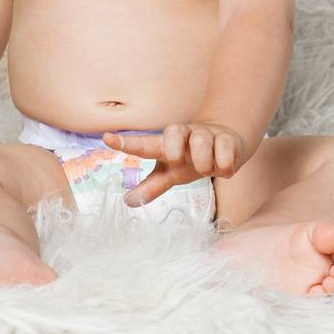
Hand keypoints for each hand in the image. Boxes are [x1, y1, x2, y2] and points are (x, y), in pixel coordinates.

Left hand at [102, 121, 247, 206]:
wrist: (225, 145)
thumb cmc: (190, 160)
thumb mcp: (171, 174)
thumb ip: (152, 187)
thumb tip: (128, 202)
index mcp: (166, 145)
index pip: (144, 144)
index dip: (126, 143)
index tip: (106, 139)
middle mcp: (183, 134)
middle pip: (173, 132)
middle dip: (176, 152)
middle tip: (183, 164)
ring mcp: (205, 133)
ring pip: (201, 143)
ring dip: (205, 164)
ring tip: (207, 169)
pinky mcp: (227, 138)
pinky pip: (225, 151)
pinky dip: (225, 166)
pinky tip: (224, 167)